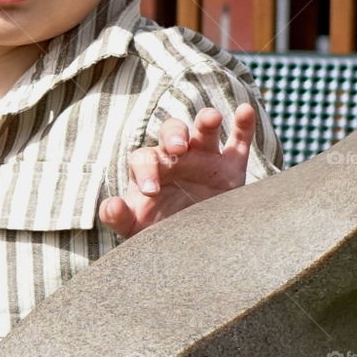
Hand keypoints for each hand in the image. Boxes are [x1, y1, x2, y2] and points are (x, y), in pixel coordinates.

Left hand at [98, 104, 256, 239]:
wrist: (191, 246)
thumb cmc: (158, 232)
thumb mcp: (136, 228)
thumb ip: (119, 217)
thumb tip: (111, 205)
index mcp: (150, 168)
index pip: (144, 159)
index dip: (146, 171)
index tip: (151, 191)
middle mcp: (176, 157)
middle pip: (172, 132)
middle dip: (174, 136)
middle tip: (178, 149)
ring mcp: (205, 158)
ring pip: (204, 130)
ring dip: (207, 120)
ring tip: (212, 119)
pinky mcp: (231, 167)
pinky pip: (239, 141)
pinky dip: (244, 125)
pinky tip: (245, 111)